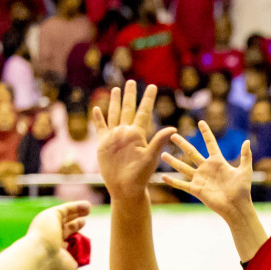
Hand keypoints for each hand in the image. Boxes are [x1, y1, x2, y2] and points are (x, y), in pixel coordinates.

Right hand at [26, 202, 90, 269]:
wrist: (39, 258)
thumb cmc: (54, 268)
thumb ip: (73, 263)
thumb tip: (75, 261)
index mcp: (49, 253)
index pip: (59, 245)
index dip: (68, 242)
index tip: (76, 242)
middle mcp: (46, 238)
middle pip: (62, 229)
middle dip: (72, 225)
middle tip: (82, 222)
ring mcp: (48, 226)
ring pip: (64, 217)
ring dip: (76, 212)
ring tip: (88, 208)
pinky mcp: (51, 216)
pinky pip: (66, 209)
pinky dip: (76, 207)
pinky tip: (88, 205)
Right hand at [94, 80, 176, 200]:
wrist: (125, 187)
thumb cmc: (140, 175)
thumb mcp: (150, 157)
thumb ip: (159, 141)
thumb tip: (173, 128)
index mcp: (138, 134)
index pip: (143, 112)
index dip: (147, 99)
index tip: (152, 86)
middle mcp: (127, 132)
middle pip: (128, 109)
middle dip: (130, 95)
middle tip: (132, 81)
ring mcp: (115, 137)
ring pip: (115, 114)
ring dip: (115, 102)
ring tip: (116, 89)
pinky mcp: (104, 143)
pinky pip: (100, 127)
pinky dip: (98, 118)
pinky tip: (96, 108)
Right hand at [160, 120, 253, 218]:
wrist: (236, 207)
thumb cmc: (242, 190)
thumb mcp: (245, 171)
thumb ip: (246, 156)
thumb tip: (247, 141)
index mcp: (218, 162)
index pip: (210, 144)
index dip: (206, 133)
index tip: (201, 122)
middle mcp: (207, 169)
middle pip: (192, 153)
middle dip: (182, 144)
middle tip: (173, 135)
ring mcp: (200, 179)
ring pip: (183, 168)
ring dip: (173, 161)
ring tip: (162, 154)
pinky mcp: (196, 190)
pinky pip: (181, 184)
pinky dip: (172, 181)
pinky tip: (162, 176)